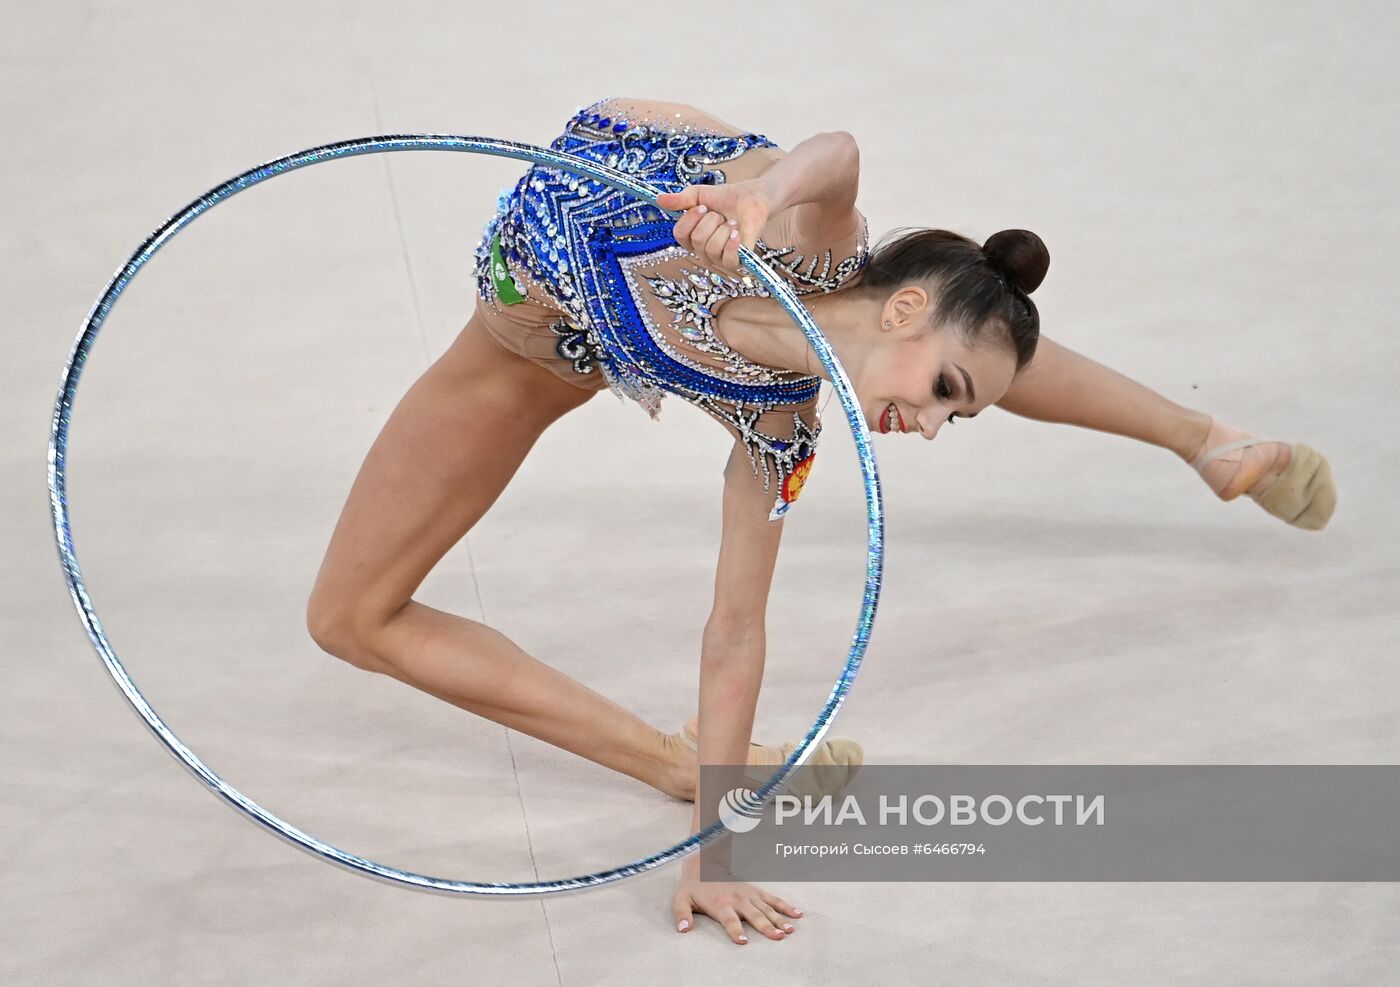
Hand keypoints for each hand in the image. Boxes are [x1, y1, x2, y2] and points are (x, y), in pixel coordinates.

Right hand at [655, 179, 772, 277]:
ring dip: (723, 229)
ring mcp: (719, 259)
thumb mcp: (700, 195)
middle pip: (697, 240)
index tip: (703, 207)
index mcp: (690, 237)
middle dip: (711, 221)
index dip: (690, 219)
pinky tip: (736, 233)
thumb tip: (659, 199)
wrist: (752, 198)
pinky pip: (729, 260)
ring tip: (731, 223)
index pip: (679, 234)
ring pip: (712, 248)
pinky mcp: (737, 262)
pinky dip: (732, 245)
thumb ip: (681, 199)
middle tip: (721, 215)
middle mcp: (702, 251)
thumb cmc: (726, 199)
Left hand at [672, 870, 803, 944]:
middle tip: (778, 936)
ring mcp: (749, 895)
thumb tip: (683, 929)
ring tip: (789, 930)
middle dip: (766, 926)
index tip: (744, 941)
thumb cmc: (693, 887)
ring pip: (767, 908)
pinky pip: (773, 899)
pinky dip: (785, 906)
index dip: (736, 930)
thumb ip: (681, 914)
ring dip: (779, 919)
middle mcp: (738, 899)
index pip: (729, 920)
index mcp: (720, 904)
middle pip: (754, 916)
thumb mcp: (681, 899)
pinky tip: (797, 915)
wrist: (705, 863)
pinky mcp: (756, 891)